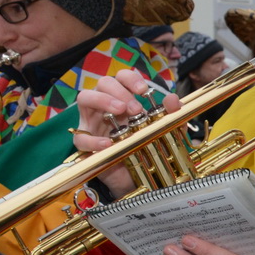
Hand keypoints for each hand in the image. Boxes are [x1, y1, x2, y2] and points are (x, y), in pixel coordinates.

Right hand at [74, 69, 180, 197]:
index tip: (143, 90)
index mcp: (124, 98)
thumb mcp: (165, 130)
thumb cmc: (147, 146)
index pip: (121, 77)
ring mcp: (92, 122)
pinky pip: (81, 137)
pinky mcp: (85, 143)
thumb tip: (173, 98)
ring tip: (119, 111)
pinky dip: (93, 139)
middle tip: (135, 109)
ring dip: (102, 100)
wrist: (139, 176)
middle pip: (103, 83)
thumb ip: (170, 115)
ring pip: (85, 98)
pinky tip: (109, 143)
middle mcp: (105, 105)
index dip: (130, 78)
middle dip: (120, 91)